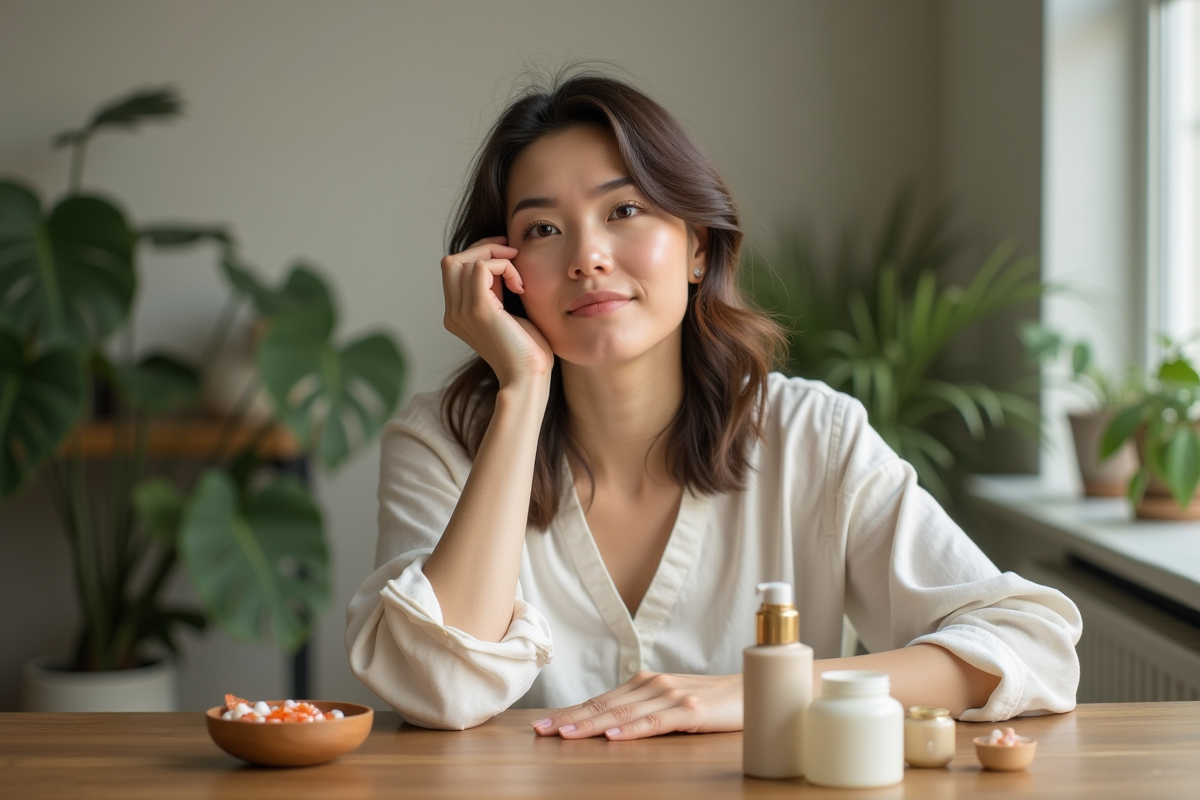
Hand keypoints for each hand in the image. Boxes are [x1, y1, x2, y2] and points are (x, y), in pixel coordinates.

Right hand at [440, 236, 553, 387]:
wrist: (528, 378)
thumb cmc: (526, 351)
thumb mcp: (507, 314)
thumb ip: (497, 292)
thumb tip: (501, 264)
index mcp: (457, 316)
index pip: (454, 270)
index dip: (479, 255)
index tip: (508, 256)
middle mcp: (453, 314)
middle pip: (451, 261)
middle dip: (483, 248)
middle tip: (512, 254)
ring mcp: (462, 312)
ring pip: (463, 260)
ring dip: (496, 257)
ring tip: (518, 277)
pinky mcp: (478, 310)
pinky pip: (483, 268)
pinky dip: (505, 267)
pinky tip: (520, 287)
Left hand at [531, 672, 742, 740]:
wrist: (754, 690)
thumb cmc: (711, 702)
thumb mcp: (671, 704)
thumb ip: (643, 710)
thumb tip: (608, 727)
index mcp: (644, 684)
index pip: (600, 701)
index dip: (570, 713)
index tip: (542, 726)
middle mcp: (653, 685)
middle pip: (604, 706)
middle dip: (570, 719)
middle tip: (540, 731)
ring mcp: (671, 696)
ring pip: (624, 714)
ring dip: (592, 724)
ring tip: (566, 734)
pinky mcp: (691, 710)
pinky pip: (656, 721)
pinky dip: (633, 729)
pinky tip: (614, 736)